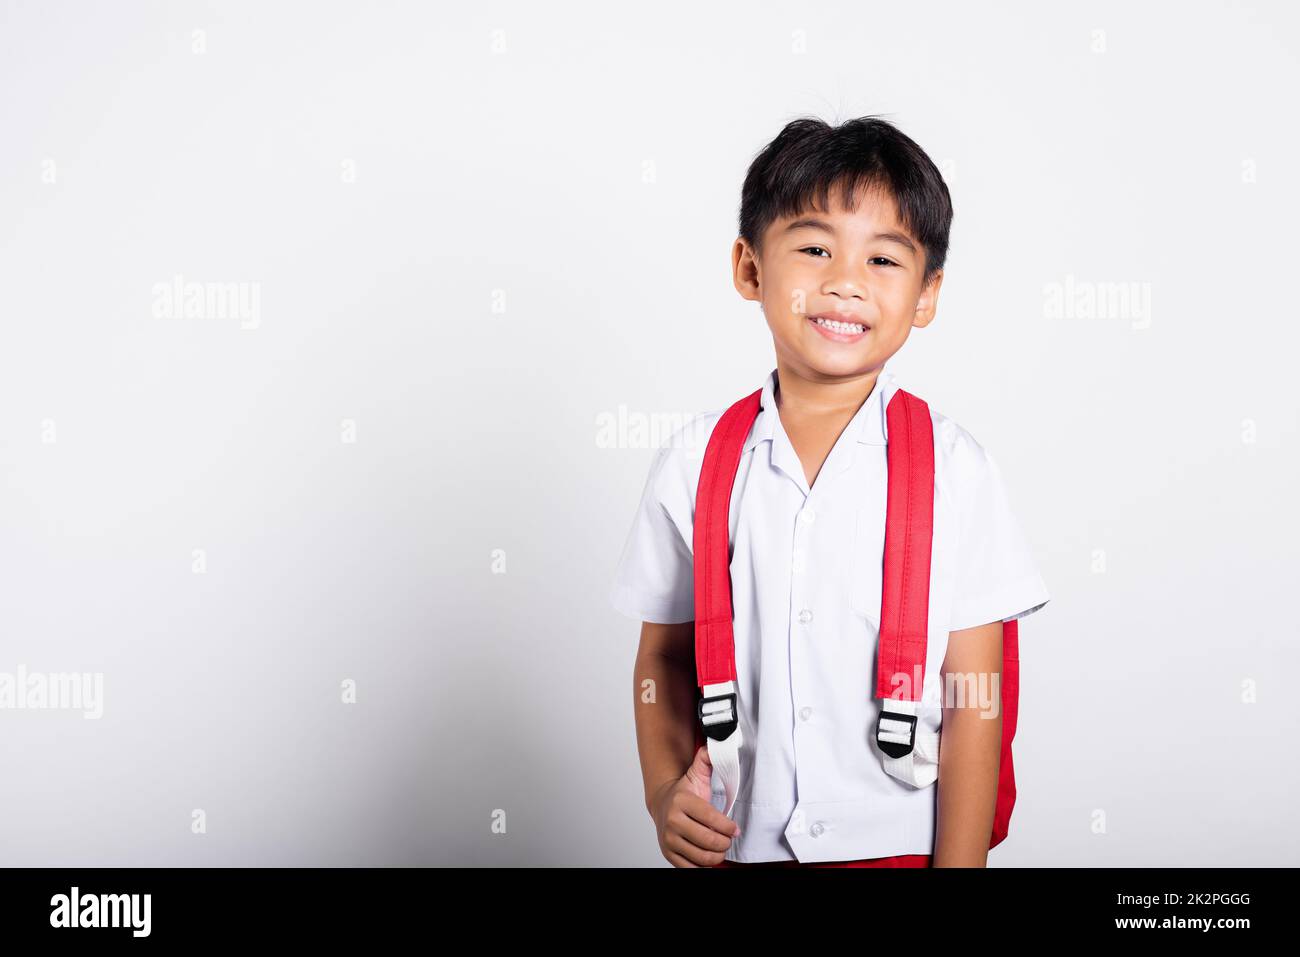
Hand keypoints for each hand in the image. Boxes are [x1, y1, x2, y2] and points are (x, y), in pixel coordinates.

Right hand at [649, 745, 741, 866]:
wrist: (662, 803)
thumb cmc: (684, 792)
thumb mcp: (696, 773)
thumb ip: (707, 759)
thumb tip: (716, 746)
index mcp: (681, 801)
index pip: (712, 819)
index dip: (728, 827)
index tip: (735, 829)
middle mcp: (672, 821)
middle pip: (709, 841)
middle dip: (725, 842)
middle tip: (729, 838)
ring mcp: (669, 839)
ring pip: (703, 857)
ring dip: (718, 855)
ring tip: (721, 847)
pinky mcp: (669, 854)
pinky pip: (692, 868)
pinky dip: (704, 865)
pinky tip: (708, 854)